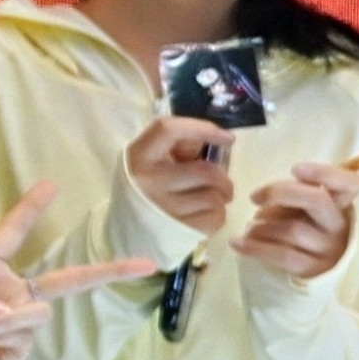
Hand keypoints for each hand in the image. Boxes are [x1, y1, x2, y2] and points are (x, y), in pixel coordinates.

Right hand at [123, 114, 234, 236]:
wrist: (129, 228)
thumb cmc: (149, 186)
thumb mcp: (154, 159)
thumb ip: (179, 145)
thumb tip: (213, 140)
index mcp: (140, 156)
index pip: (169, 130)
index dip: (203, 129)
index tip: (228, 139)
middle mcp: (148, 181)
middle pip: (206, 172)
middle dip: (222, 177)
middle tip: (221, 183)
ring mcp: (163, 208)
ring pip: (215, 198)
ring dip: (220, 197)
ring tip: (210, 199)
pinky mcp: (179, 230)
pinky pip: (216, 218)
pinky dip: (217, 214)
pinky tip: (204, 214)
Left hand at [231, 158, 358, 283]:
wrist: (310, 278)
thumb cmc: (303, 233)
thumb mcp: (306, 211)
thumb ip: (297, 196)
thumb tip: (269, 194)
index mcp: (342, 205)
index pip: (351, 184)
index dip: (325, 173)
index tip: (295, 169)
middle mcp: (340, 226)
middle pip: (317, 200)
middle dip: (280, 192)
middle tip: (254, 197)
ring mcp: (329, 249)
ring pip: (292, 229)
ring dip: (262, 226)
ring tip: (250, 228)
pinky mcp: (313, 270)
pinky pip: (282, 255)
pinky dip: (254, 247)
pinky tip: (237, 243)